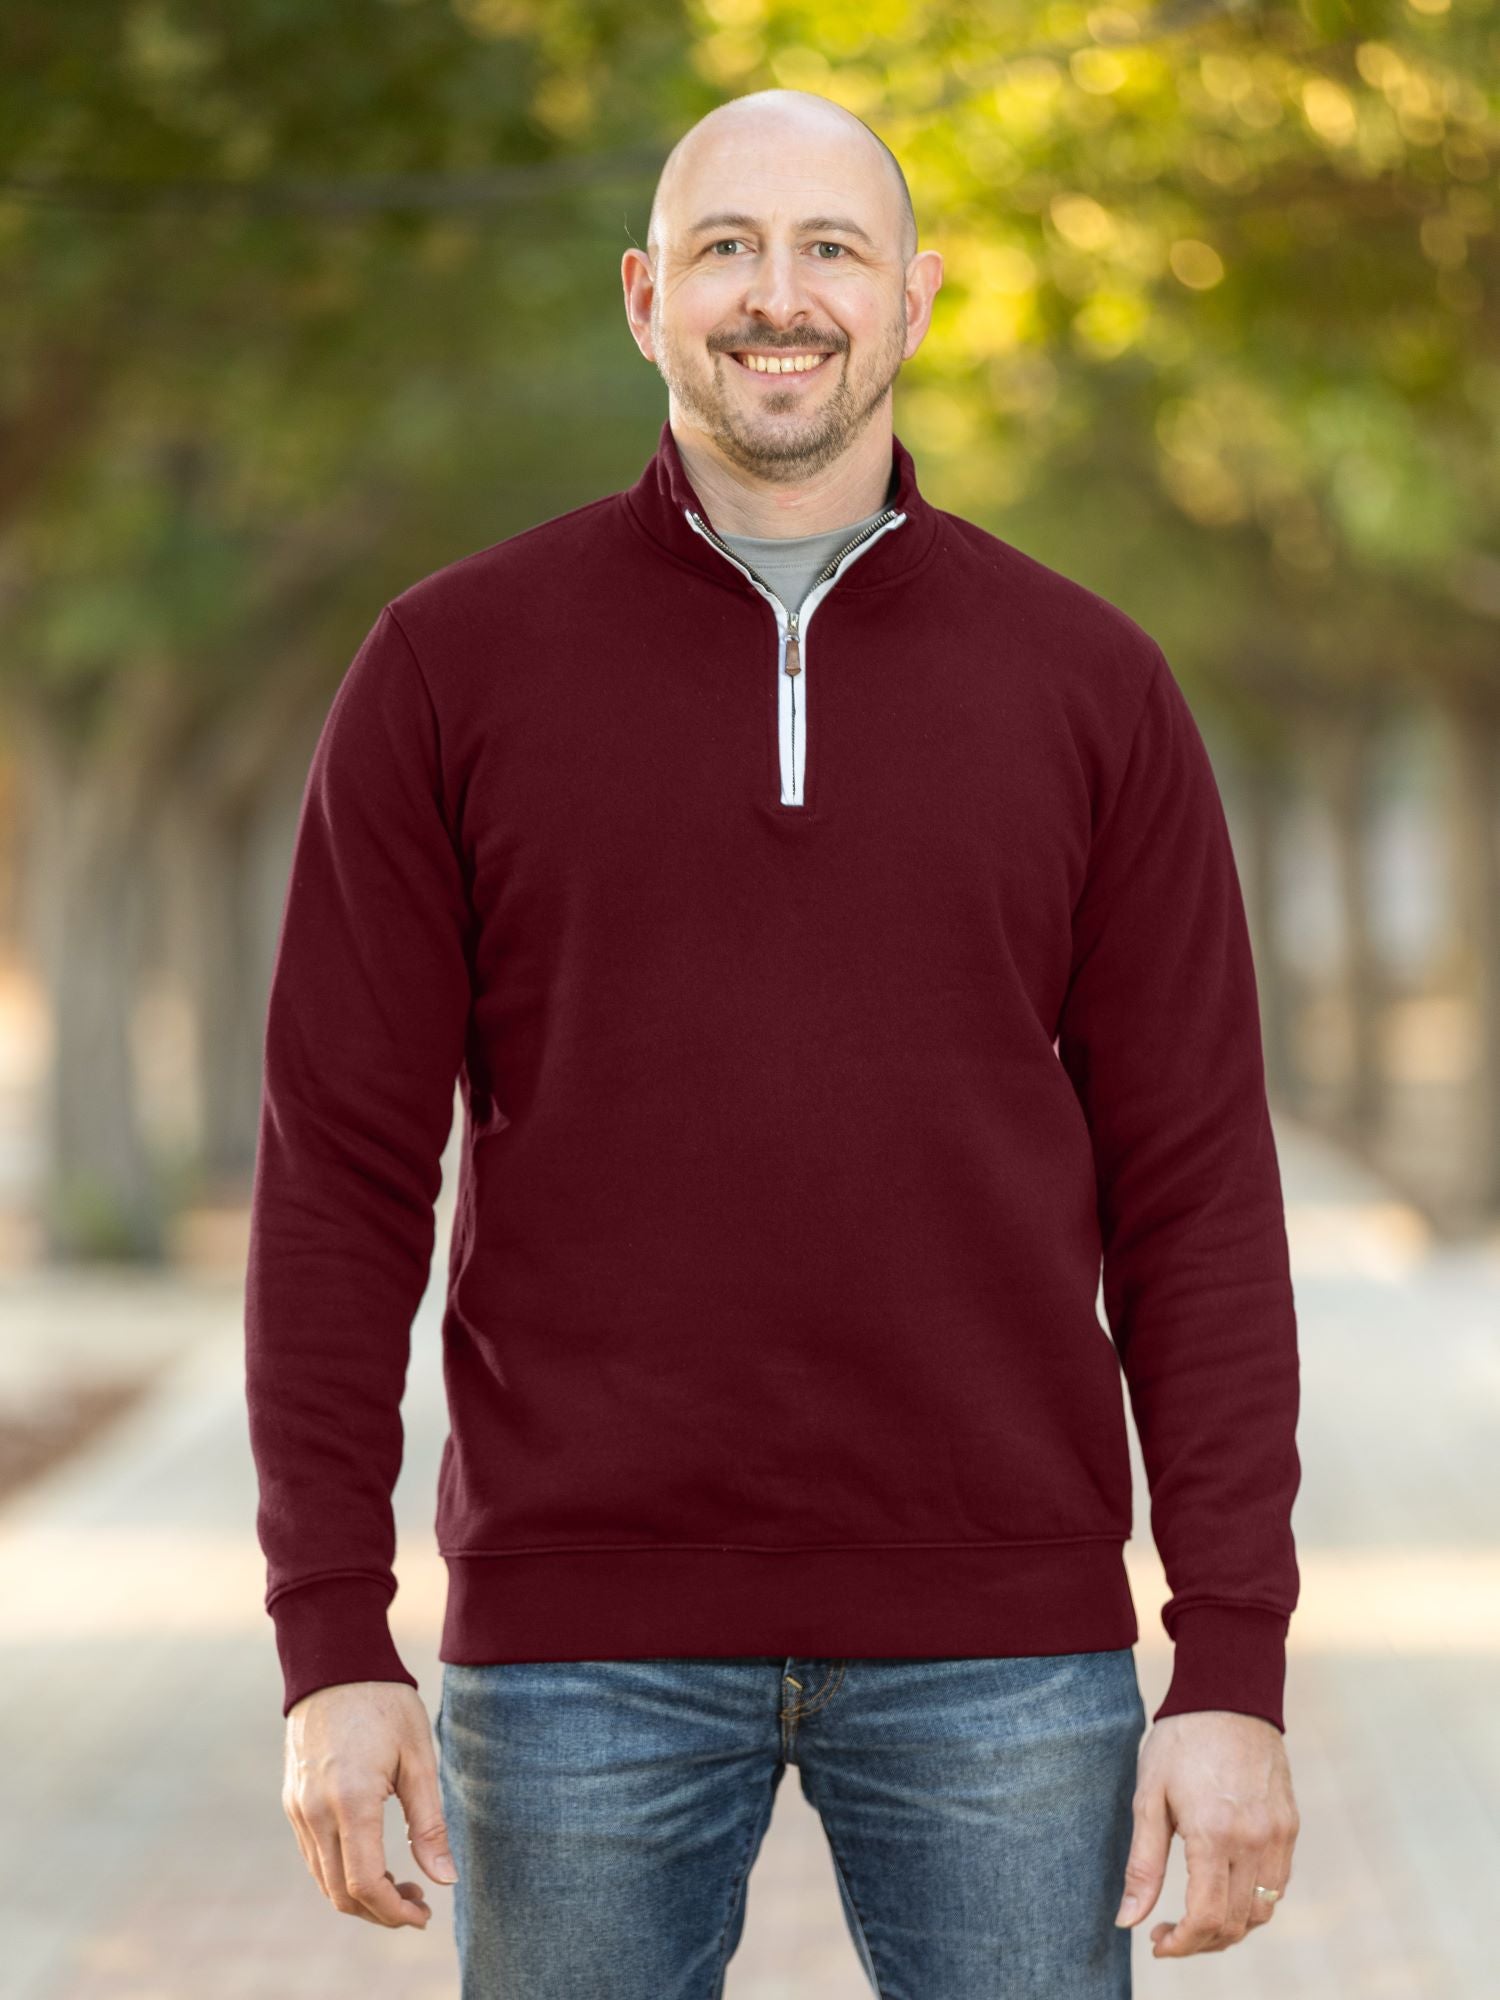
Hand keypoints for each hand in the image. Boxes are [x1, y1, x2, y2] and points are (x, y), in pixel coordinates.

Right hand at [282, 1681, 457, 1927]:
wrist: (336, 1662)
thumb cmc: (385, 1703)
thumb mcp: (419, 1757)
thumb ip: (429, 1824)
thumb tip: (445, 1880)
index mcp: (351, 1800)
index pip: (364, 1884)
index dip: (394, 1912)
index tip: (424, 1914)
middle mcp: (315, 1811)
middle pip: (340, 1893)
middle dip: (379, 1911)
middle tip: (418, 1904)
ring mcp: (297, 1808)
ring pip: (323, 1879)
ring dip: (360, 1895)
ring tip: (402, 1884)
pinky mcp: (292, 1801)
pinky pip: (313, 1855)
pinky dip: (341, 1871)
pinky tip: (373, 1860)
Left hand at [1114, 1709, 1299, 1955]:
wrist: (1228, 1693)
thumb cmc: (1180, 1741)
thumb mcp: (1148, 1796)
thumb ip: (1142, 1865)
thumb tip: (1127, 1920)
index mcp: (1214, 1833)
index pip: (1207, 1918)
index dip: (1183, 1944)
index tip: (1158, 1943)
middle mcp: (1255, 1840)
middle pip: (1236, 1924)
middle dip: (1201, 1941)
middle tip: (1169, 1933)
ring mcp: (1279, 1834)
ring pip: (1263, 1911)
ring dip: (1230, 1927)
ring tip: (1194, 1916)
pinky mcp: (1291, 1826)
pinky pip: (1278, 1884)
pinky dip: (1253, 1901)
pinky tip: (1224, 1887)